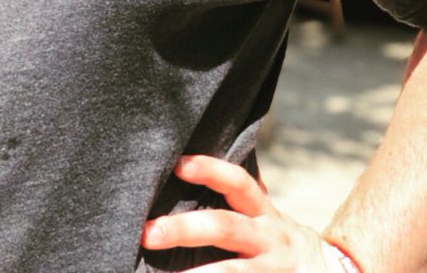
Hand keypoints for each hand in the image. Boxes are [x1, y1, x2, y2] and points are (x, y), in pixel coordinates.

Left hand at [142, 155, 330, 270]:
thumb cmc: (278, 240)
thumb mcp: (265, 215)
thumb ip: (237, 199)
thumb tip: (185, 168)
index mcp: (264, 212)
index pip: (238, 182)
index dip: (210, 170)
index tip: (178, 164)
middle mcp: (270, 238)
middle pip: (225, 227)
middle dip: (184, 229)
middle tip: (147, 233)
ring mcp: (273, 270)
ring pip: (233, 271)